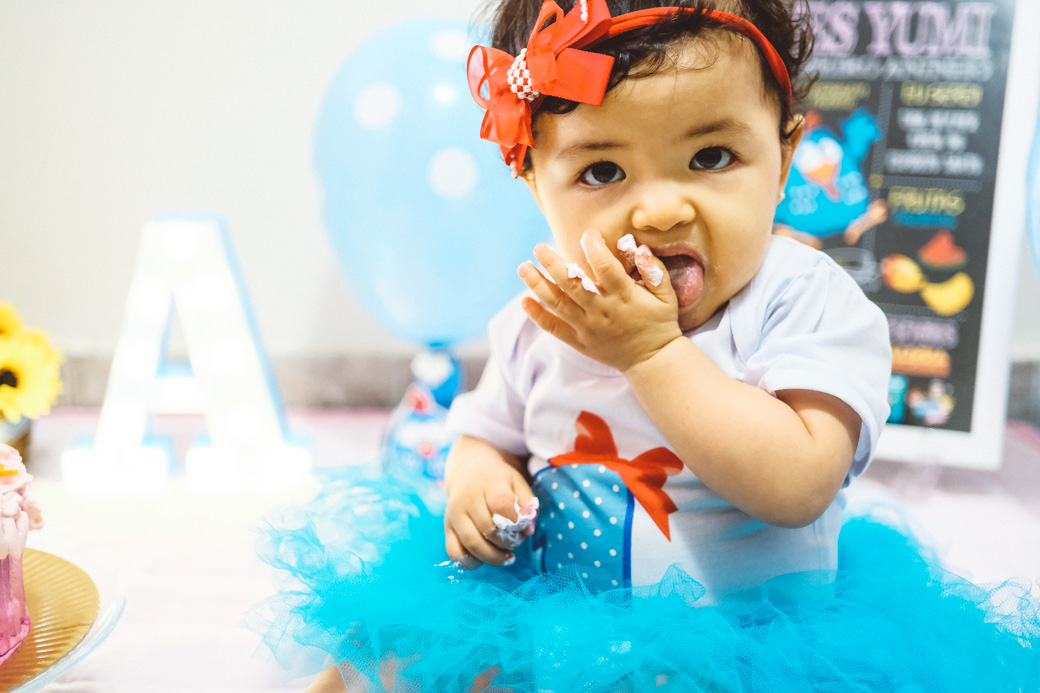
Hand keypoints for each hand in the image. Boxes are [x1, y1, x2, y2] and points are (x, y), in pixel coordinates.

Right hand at [444, 439, 537, 568]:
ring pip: (472, 545)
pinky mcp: (447, 529)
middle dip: (508, 543)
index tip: (523, 528)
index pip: (502, 504)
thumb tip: (529, 531)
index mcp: (489, 484)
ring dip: (493, 557)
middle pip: (489, 530)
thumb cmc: (498, 481)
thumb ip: (528, 504)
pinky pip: (454, 553)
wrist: (469, 471)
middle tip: (517, 542)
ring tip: (507, 557)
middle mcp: (468, 499)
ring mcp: (454, 515)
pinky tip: (484, 557)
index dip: (517, 522)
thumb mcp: (517, 483)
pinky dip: (471, 561)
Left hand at [517, 228, 682, 371]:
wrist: (653, 361)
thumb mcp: (667, 296)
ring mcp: (588, 327)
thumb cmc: (659, 323)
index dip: (594, 248)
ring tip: (524, 267)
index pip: (605, 268)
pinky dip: (538, 316)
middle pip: (573, 284)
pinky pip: (555, 328)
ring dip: (539, 285)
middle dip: (554, 264)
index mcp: (624, 297)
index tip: (587, 233)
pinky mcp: (580, 341)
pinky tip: (524, 301)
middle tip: (539, 247)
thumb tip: (640, 248)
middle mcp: (602, 311)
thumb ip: (654, 271)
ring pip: (559, 303)